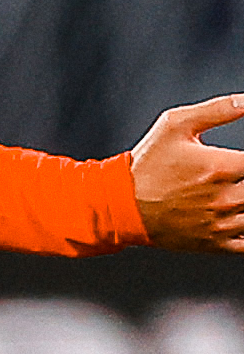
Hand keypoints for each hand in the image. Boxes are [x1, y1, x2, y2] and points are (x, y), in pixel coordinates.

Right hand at [130, 95, 243, 249]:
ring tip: (239, 191)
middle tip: (239, 175)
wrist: (120, 205)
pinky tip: (241, 216)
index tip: (241, 161)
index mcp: (219, 167)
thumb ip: (217, 110)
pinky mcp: (214, 243)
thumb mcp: (175, 125)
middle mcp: (223, 198)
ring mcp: (220, 224)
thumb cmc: (147, 164)